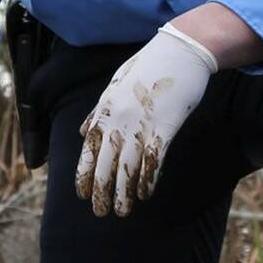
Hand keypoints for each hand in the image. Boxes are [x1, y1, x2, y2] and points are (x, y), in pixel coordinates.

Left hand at [75, 27, 215, 216]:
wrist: (180, 49)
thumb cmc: (148, 66)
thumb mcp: (115, 84)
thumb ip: (98, 111)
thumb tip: (83, 133)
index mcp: (105, 109)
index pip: (89, 148)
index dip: (84, 173)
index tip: (81, 194)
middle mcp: (119, 119)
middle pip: (106, 162)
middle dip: (101, 190)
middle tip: (100, 212)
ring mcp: (141, 123)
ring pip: (128, 166)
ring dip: (124, 192)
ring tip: (122, 212)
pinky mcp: (165, 126)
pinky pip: (153, 159)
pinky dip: (148, 179)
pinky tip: (145, 194)